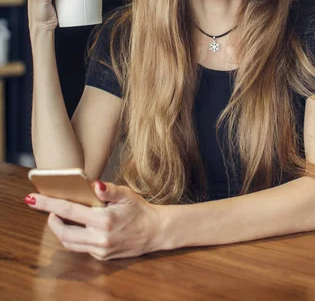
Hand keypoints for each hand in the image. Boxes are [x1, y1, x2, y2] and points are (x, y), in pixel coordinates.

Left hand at [25, 181, 166, 260]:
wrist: (155, 232)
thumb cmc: (140, 210)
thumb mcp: (126, 194)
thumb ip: (108, 190)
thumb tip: (94, 184)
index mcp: (104, 220)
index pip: (68, 211)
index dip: (48, 204)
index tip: (32, 199)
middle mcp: (100, 238)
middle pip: (63, 232)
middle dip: (51, 220)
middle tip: (49, 209)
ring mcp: (100, 250)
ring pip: (69, 243)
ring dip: (60, 230)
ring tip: (60, 217)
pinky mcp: (102, 257)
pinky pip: (81, 247)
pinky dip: (74, 236)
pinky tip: (78, 226)